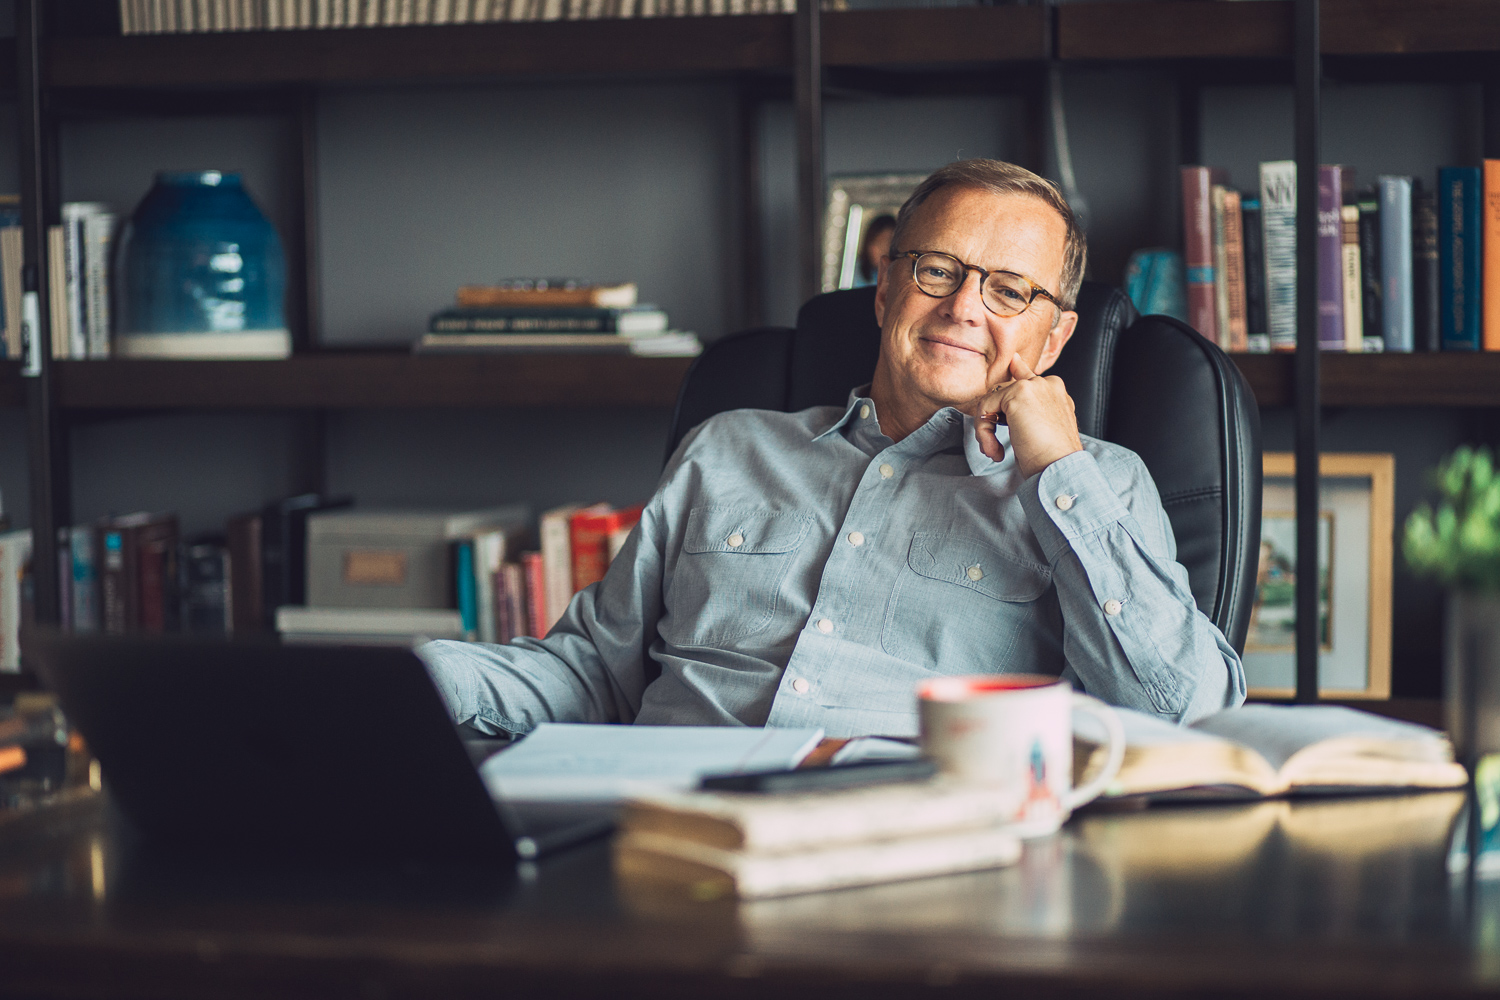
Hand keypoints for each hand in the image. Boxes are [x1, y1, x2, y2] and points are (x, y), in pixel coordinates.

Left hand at [972, 353, 1082, 478]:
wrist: (1059, 467)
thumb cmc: (1050, 458)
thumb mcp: (1039, 430)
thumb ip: (1025, 411)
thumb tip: (1007, 400)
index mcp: (1056, 392)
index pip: (1027, 376)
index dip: (1013, 379)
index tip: (1011, 372)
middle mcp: (1047, 384)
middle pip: (1003, 392)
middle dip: (992, 420)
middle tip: (994, 447)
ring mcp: (1034, 386)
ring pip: (992, 401)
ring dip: (986, 430)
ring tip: (994, 450)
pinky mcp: (1019, 393)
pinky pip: (985, 408)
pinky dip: (983, 432)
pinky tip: (994, 449)